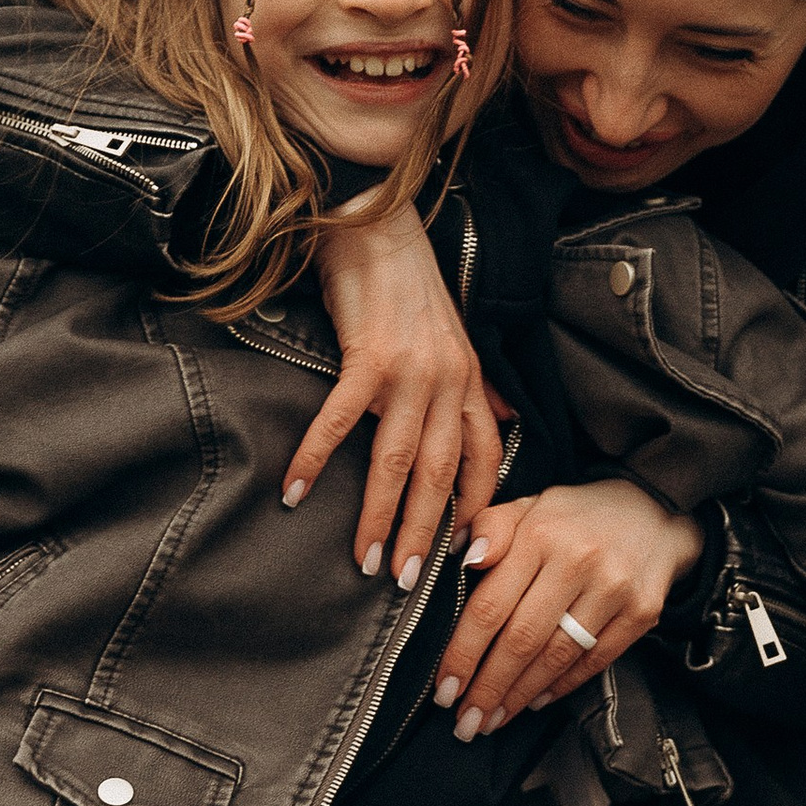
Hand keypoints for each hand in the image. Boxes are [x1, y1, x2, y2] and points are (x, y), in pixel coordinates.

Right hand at [285, 200, 509, 588]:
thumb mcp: (455, 337)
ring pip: (397, 461)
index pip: (485, 459)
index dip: (474, 508)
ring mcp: (409, 371)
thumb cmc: (406, 284)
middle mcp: (448, 381)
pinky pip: (341, 421)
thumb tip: (509, 422)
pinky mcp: (368, 357)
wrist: (374, 224)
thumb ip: (481, 386)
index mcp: (469, 381)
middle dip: (425, 534)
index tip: (458, 553)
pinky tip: (296, 491)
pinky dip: (317, 459)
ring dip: (379, 515)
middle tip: (407, 582)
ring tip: (365, 559)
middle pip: (440, 474)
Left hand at [436, 481, 706, 737]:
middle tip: (466, 722)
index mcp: (540, 533)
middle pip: (522, 639)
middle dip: (488, 688)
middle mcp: (578, 560)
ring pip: (557, 656)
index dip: (463, 654)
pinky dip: (561, 686)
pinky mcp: (641, 612)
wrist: (653, 509)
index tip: (444, 688)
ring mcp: (614, 588)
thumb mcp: (528, 506)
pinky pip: (594, 661)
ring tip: (494, 719)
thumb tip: (463, 558)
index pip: (490, 605)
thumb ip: (490, 528)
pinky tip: (534, 699)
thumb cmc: (575, 517)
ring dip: (520, 695)